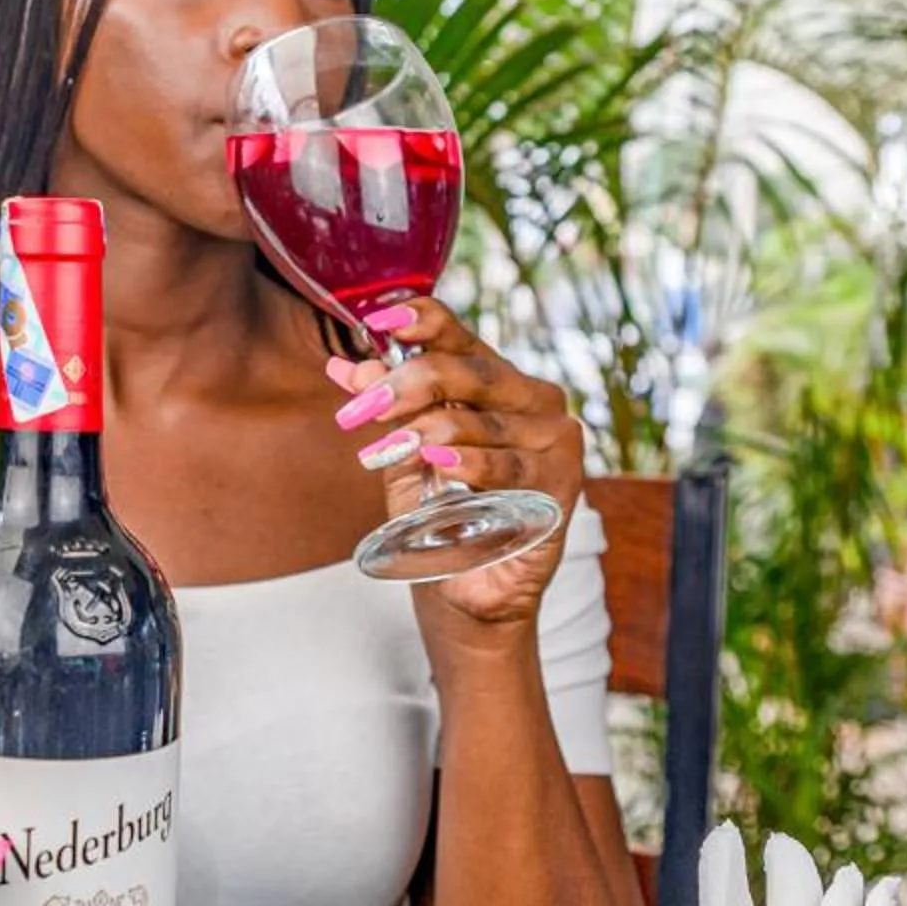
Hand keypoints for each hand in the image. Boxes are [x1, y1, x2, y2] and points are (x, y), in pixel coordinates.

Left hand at [326, 296, 581, 630]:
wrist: (466, 585)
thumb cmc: (440, 513)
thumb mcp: (402, 453)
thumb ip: (382, 408)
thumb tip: (344, 366)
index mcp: (495, 380)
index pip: (459, 335)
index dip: (420, 320)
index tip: (378, 321)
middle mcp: (531, 399)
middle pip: (466, 372)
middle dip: (406, 385)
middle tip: (362, 408)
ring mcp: (553, 438)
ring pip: (482, 419)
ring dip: (426, 430)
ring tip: (387, 448)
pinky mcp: (562, 482)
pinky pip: (510, 465)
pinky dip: (470, 462)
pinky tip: (440, 462)